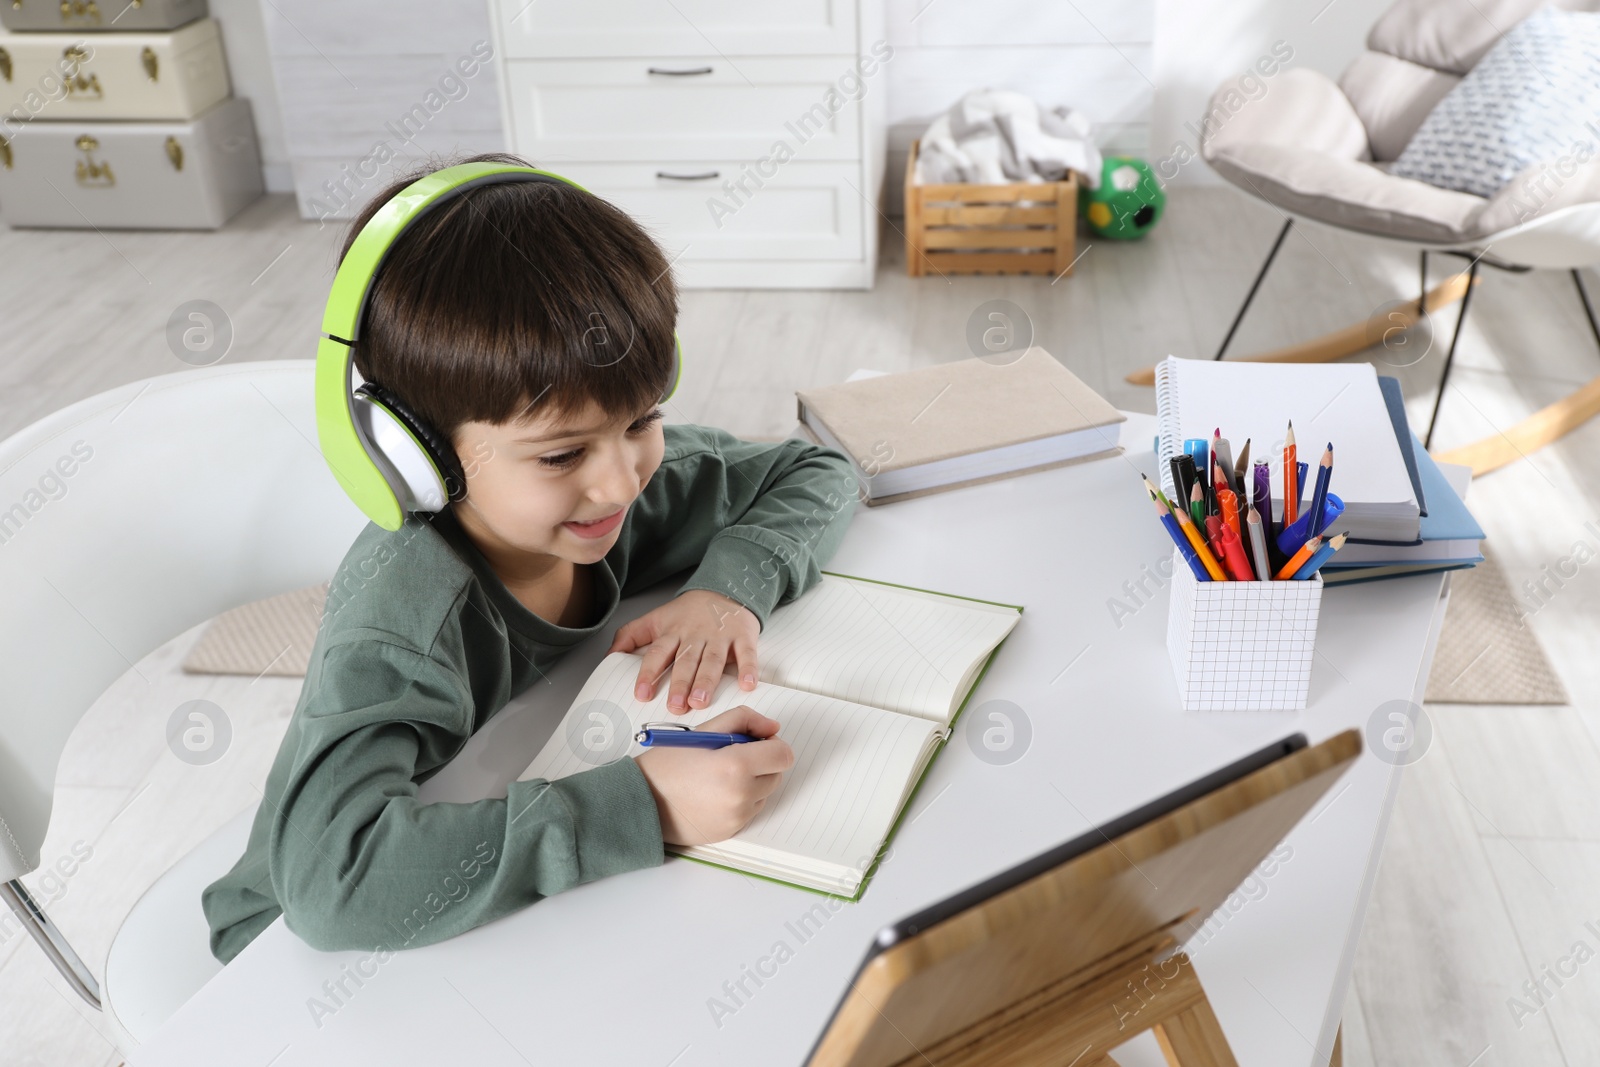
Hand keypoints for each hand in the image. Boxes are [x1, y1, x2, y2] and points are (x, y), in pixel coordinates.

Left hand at [607, 589, 759, 712]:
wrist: (725, 589)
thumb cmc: (688, 613)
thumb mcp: (656, 619)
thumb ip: (630, 636)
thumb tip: (608, 657)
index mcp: (673, 632)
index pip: (658, 653)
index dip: (649, 673)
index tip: (642, 694)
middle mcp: (695, 635)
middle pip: (686, 660)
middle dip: (680, 683)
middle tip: (675, 706)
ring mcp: (720, 636)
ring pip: (712, 660)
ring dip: (707, 681)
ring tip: (700, 701)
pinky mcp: (743, 636)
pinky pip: (747, 654)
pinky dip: (749, 669)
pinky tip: (748, 685)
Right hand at [634, 706, 793, 844]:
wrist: (641, 802)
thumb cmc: (667, 765)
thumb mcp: (703, 730)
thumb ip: (743, 720)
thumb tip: (772, 728)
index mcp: (736, 766)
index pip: (783, 755)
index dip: (772, 745)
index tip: (757, 742)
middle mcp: (741, 795)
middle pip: (776, 775)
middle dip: (760, 763)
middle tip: (731, 757)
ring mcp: (736, 817)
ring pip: (764, 794)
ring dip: (751, 783)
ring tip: (718, 777)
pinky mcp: (730, 831)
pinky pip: (748, 812)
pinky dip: (739, 802)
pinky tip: (713, 794)